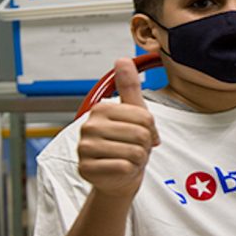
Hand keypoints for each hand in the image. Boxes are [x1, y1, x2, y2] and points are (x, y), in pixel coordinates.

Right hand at [77, 58, 160, 197]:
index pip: (144, 117)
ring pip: (133, 151)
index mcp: (101, 109)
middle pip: (140, 134)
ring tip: (129, 158)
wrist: (117, 176)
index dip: (151, 129)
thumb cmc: (127, 142)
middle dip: (145, 145)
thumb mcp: (133, 112)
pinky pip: (123, 167)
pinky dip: (129, 171)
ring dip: (138, 159)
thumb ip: (129, 86)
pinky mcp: (86, 168)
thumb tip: (122, 59)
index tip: (144, 134)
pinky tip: (122, 169)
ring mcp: (84, 148)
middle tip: (136, 148)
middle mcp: (89, 126)